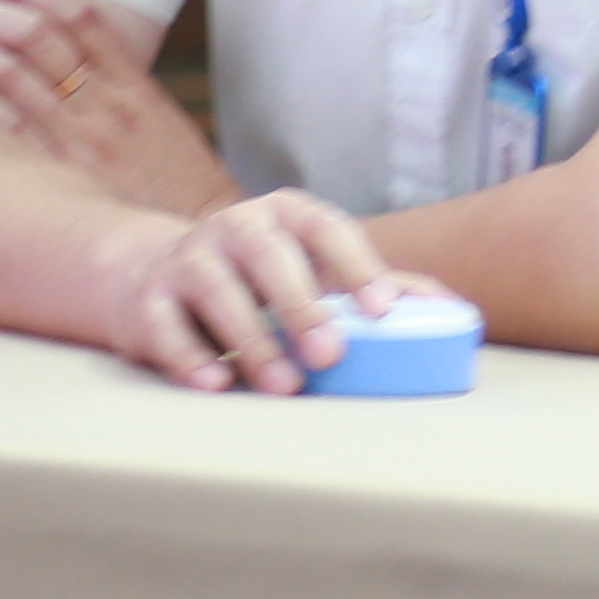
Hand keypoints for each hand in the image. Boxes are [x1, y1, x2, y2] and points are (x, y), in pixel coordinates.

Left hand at [0, 0, 233, 217]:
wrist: (205, 241)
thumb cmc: (181, 192)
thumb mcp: (162, 132)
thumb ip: (120, 98)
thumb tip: (72, 72)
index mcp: (133, 85)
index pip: (76, 16)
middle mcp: (105, 102)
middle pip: (33, 34)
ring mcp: (83, 136)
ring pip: (11, 69)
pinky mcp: (64, 172)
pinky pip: (7, 121)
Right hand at [102, 189, 452, 394]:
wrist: (156, 277)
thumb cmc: (262, 279)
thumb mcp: (314, 269)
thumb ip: (377, 286)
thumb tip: (450, 310)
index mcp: (287, 215)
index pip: (328, 229)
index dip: (357, 266)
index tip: (383, 310)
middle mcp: (236, 228)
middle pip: (269, 257)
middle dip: (301, 304)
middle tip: (331, 352)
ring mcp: (188, 260)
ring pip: (217, 291)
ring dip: (252, 339)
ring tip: (284, 383)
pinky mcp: (148, 301)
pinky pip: (166, 326)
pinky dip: (189, 356)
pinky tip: (216, 383)